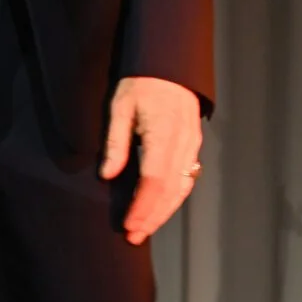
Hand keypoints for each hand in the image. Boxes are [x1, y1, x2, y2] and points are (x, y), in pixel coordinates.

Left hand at [100, 76, 202, 245]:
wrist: (170, 64)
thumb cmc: (140, 82)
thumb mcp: (119, 107)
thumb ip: (115, 143)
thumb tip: (106, 176)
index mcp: (162, 134)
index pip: (153, 181)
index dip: (142, 206)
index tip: (128, 224)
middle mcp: (182, 144)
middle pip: (170, 191)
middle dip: (152, 217)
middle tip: (133, 237)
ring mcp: (192, 146)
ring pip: (182, 188)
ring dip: (164, 212)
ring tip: (145, 228)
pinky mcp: (194, 145)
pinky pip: (187, 178)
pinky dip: (174, 198)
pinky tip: (161, 208)